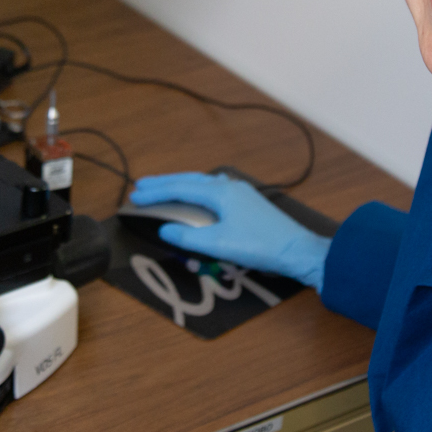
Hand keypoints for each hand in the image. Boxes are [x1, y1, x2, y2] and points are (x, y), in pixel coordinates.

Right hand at [129, 173, 332, 291]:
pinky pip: (213, 191)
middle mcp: (229, 187)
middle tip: (141, 187)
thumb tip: (166, 230)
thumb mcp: (219, 245)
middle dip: (164, 184)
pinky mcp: (246, 203)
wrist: (296, 250)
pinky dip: (196, 192)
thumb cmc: (261, 246)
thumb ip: (188, 237)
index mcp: (220, 193)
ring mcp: (240, 194)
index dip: (156, 192)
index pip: (180, 189)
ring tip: (162, 189)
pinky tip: (195, 198)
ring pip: (202, 184)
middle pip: (189, 181)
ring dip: (180, 186)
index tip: (135, 195)